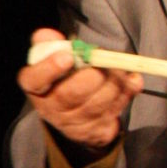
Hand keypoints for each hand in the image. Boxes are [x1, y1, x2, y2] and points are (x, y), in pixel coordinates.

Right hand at [16, 27, 143, 151]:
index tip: (68, 56)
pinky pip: (115, 112)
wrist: (77, 111)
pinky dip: (128, 93)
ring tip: (122, 68)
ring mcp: (75, 124)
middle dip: (93, 75)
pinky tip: (132, 80)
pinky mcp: (97, 132)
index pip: (34, 81)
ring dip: (115, 82)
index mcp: (36, 88)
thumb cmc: (65, 76)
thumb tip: (50, 35)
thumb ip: (50, 44)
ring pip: (98, 104)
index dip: (49, 68)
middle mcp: (51, 110)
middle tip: (106, 60)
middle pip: (70, 95)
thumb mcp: (53, 57)